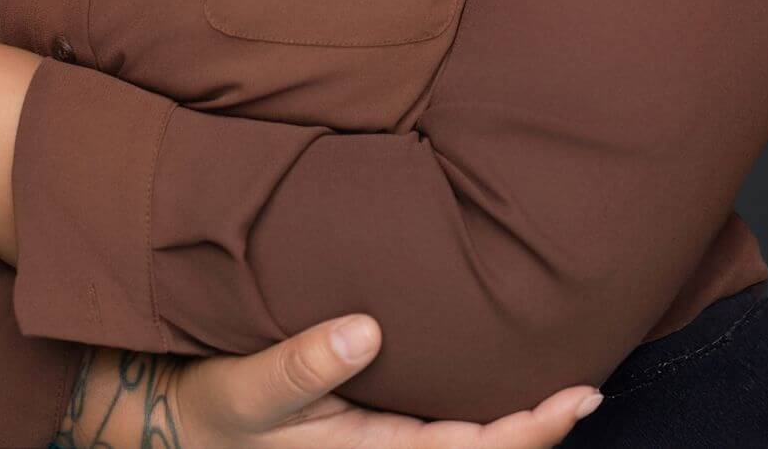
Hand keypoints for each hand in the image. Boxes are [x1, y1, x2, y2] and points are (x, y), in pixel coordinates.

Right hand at [157, 313, 601, 446]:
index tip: (578, 400)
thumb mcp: (246, 389)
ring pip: (463, 443)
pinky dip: (479, 414)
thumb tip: (368, 329)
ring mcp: (377, 443)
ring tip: (566, 387)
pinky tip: (500, 385)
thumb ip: (302, 365)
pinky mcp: (368, 425)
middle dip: (538, 430)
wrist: (175, 420)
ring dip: (514, 424)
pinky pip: (437, 427)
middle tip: (592, 387)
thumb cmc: (211, 405)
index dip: (528, 431)